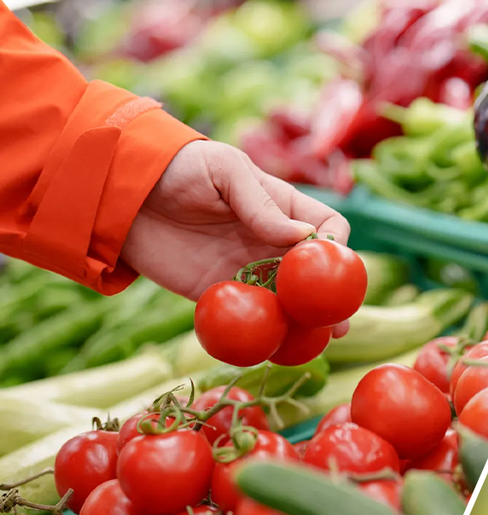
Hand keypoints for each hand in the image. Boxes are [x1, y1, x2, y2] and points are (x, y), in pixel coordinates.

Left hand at [122, 141, 352, 334]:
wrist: (121, 192)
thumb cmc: (181, 167)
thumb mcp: (225, 171)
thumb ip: (261, 205)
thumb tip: (302, 237)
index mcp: (283, 208)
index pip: (327, 228)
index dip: (336, 247)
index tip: (332, 266)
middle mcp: (271, 242)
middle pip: (314, 274)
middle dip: (331, 299)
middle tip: (338, 323)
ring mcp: (246, 268)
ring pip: (287, 301)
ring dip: (303, 323)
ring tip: (315, 344)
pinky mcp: (217, 290)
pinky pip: (248, 316)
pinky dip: (263, 333)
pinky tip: (275, 347)